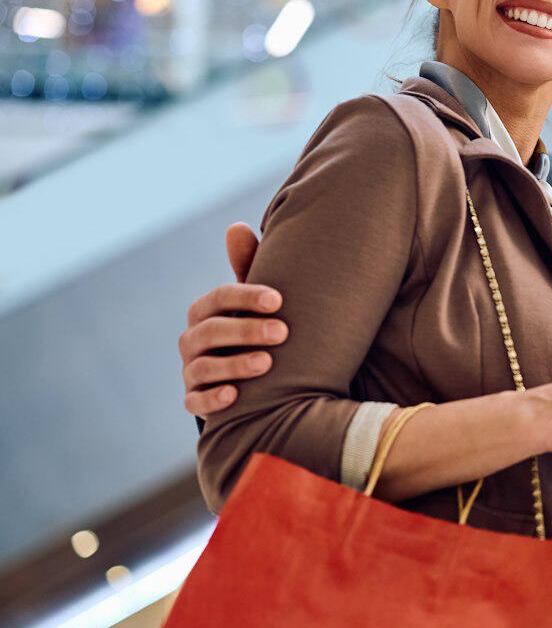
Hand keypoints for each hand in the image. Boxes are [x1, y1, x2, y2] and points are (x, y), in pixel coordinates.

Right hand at [177, 223, 283, 417]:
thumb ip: (247, 266)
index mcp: (206, 311)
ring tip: (267, 363)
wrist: (250, 374)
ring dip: (234, 364)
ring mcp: (192, 370)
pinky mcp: (195, 398)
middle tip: (283, 332)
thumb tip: (235, 226)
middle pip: (211, 331)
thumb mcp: (253, 299)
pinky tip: (234, 395)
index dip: (247, 297)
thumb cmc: (254, 325)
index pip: (219, 298)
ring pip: (203, 366)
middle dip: (246, 330)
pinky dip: (212, 398)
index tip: (279, 300)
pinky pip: (195, 401)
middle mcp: (193, 339)